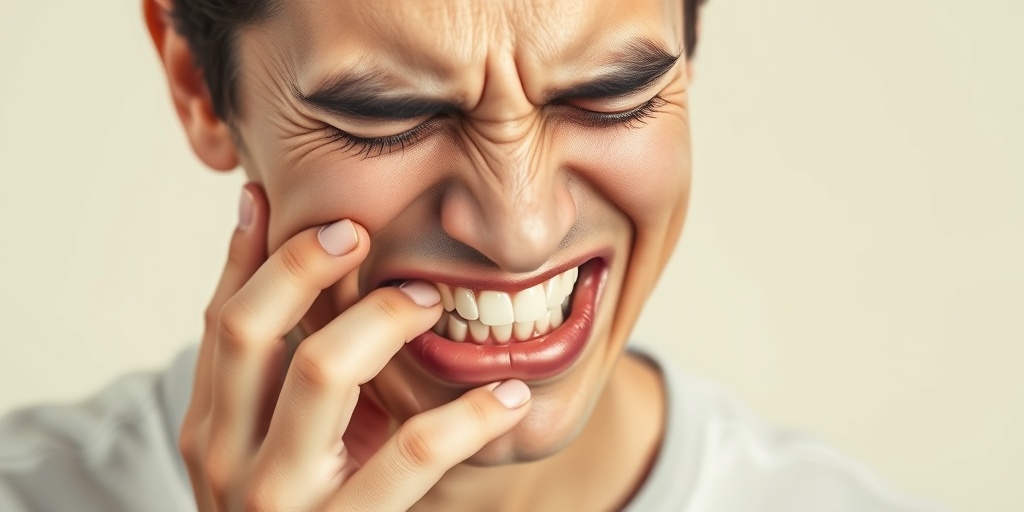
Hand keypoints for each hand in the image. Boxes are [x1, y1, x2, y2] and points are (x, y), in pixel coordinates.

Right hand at [179, 184, 532, 510]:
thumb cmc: (305, 511)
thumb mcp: (280, 443)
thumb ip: (288, 373)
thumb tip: (301, 265)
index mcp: (211, 425)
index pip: (223, 318)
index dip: (249, 251)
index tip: (277, 194)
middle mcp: (226, 457)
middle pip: (249, 328)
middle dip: (304, 262)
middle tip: (360, 227)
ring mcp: (278, 499)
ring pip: (322, 371)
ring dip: (384, 319)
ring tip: (433, 298)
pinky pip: (410, 457)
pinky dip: (468, 417)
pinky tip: (508, 395)